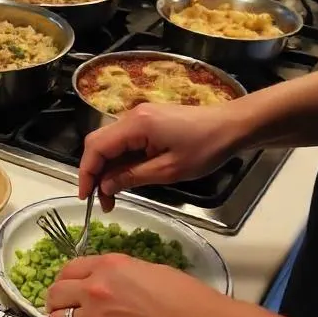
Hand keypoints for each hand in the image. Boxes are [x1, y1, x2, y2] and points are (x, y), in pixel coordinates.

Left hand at [44, 253, 227, 316]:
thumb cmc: (191, 303)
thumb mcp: (154, 273)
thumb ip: (125, 277)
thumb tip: (115, 288)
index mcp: (110, 267)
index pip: (69, 270)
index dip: (64, 283)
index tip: (67, 293)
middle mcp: (96, 290)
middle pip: (55, 295)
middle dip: (54, 306)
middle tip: (60, 315)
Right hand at [79, 103, 241, 209]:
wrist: (232, 127)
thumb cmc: (205, 149)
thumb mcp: (168, 170)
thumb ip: (132, 177)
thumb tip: (105, 186)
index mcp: (136, 125)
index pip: (96, 148)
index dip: (86, 173)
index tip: (85, 197)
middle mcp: (132, 116)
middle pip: (97, 143)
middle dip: (93, 172)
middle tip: (100, 200)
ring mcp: (139, 117)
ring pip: (109, 143)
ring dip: (106, 169)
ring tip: (112, 196)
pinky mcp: (148, 122)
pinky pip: (124, 142)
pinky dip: (119, 161)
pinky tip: (124, 179)